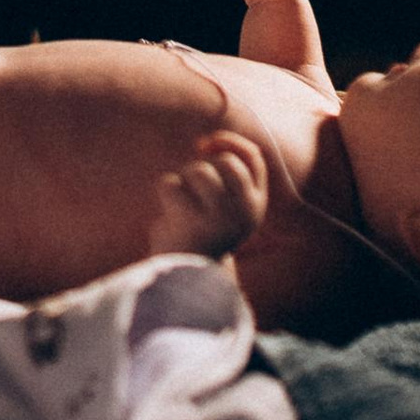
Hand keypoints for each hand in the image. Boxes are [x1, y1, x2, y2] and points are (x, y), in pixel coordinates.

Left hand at [148, 129, 270, 259]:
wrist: (185, 277)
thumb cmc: (200, 232)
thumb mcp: (223, 206)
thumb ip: (224, 176)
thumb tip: (204, 143)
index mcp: (255, 207)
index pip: (253, 158)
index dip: (229, 142)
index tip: (204, 145)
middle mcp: (245, 212)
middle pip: (226, 162)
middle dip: (201, 169)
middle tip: (190, 192)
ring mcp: (222, 217)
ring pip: (198, 170)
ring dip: (182, 181)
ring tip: (180, 206)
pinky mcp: (194, 222)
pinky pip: (171, 183)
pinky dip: (164, 193)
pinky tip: (169, 216)